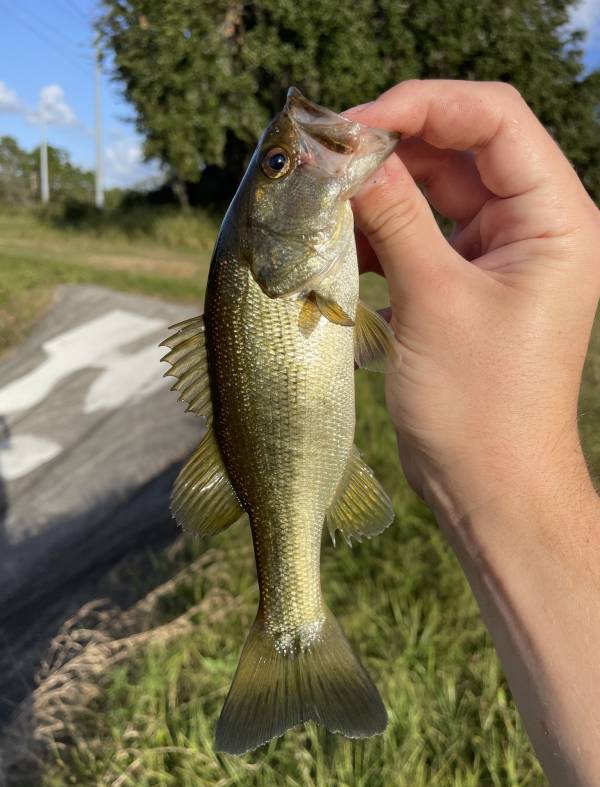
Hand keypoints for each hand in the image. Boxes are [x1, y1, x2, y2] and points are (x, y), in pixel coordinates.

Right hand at [345, 80, 599, 522]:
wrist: (489, 484)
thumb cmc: (481, 405)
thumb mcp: (434, 300)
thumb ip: (395, 218)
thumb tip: (353, 156)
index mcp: (554, 218)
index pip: (494, 119)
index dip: (423, 105)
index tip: (354, 124)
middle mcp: (532, 226)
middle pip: (459, 149)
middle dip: (391, 148)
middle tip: (326, 159)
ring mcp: (497, 255)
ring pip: (434, 192)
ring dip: (379, 194)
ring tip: (325, 208)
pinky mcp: (465, 284)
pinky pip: (421, 236)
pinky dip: (380, 236)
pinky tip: (341, 250)